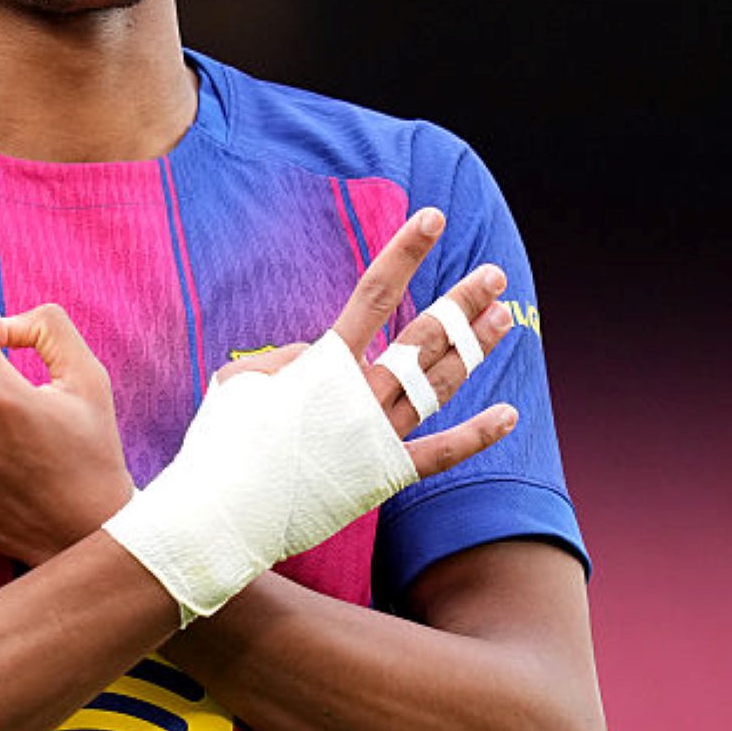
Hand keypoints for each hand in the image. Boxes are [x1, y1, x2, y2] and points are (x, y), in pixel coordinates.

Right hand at [213, 207, 520, 479]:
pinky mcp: (385, 474)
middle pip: (423, 336)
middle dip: (461, 302)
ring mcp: (378, 435)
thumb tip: (315, 355)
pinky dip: (476, 435)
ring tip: (503, 318)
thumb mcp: (238, 381)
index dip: (405, 251)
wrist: (225, 512)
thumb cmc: (222, 444)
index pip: (374, 293)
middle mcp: (361, 394)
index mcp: (324, 365)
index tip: (432, 218)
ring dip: (474, 348)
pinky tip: (509, 415)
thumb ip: (283, 359)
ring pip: (437, 382)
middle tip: (493, 275)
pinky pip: (440, 452)